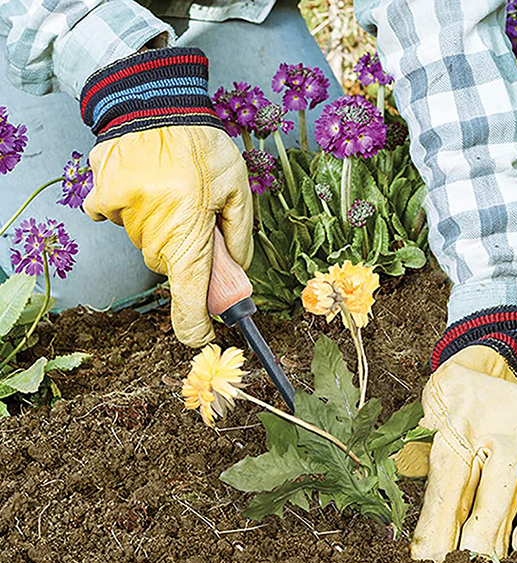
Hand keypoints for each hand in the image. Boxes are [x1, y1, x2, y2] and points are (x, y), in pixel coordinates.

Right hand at [84, 125, 252, 346]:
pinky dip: (137, 210)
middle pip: (172, 268)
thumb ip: (239, 237)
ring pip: (150, 245)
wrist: (153, 99)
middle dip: (189, 252)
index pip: (189, 302)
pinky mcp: (103, 201)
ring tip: (175, 192)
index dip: (196, 326)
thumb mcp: (238, 188)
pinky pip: (122, 221)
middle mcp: (153, 236)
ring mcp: (124, 219)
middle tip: (198, 218)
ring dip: (164, 229)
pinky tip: (149, 185)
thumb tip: (237, 271)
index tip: (203, 334)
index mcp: (189, 237)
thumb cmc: (202, 144)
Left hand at [411, 346, 516, 561]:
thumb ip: (419, 460)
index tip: (430, 557)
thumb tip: (412, 507)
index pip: (450, 482)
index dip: (440, 523)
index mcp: (460, 426)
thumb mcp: (430, 424)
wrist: (494, 365)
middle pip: (497, 488)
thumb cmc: (458, 407)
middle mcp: (504, 427)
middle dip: (486, 534)